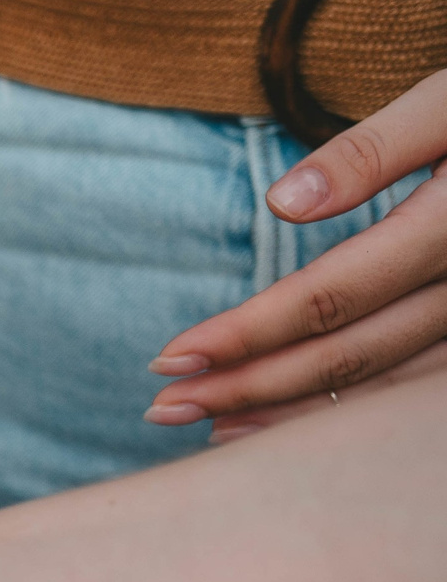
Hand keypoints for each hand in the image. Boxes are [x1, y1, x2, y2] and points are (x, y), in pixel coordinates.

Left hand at [148, 67, 446, 436]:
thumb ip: (372, 149)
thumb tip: (285, 204)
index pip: (331, 297)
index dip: (245, 332)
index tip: (168, 356)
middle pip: (350, 354)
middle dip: (251, 387)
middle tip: (161, 410)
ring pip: (387, 383)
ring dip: (296, 412)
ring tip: (210, 432)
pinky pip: (420, 381)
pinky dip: (356, 408)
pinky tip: (297, 419)